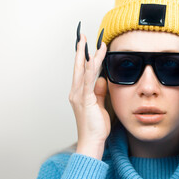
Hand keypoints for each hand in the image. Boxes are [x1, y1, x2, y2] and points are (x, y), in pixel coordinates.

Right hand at [69, 28, 109, 145]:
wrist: (92, 142)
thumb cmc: (95, 127)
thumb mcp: (99, 106)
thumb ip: (99, 92)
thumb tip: (102, 80)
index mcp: (79, 94)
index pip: (81, 71)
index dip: (83, 57)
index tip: (86, 45)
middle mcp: (76, 93)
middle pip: (78, 67)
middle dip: (80, 50)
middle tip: (82, 36)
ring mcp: (79, 96)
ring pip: (83, 71)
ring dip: (88, 55)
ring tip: (91, 42)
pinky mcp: (86, 100)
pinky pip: (89, 80)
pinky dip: (91, 68)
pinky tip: (94, 59)